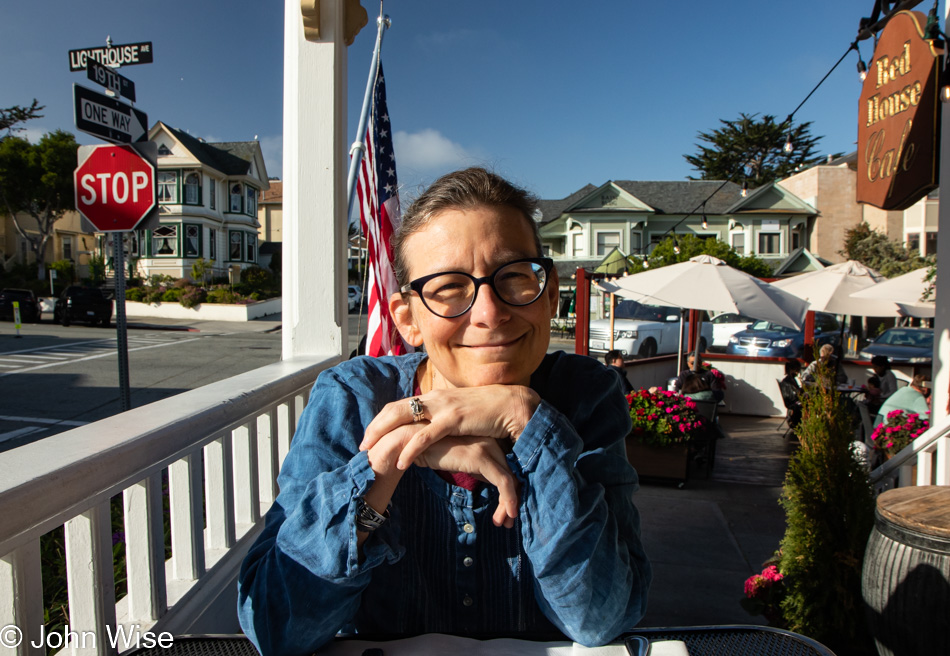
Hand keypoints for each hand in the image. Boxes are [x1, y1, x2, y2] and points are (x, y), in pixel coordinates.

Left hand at [360, 385, 539, 468]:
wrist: (510, 404)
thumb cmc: (486, 412)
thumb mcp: (457, 414)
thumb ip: (441, 420)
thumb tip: (429, 432)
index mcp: (434, 397)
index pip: (399, 405)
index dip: (381, 420)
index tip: (369, 435)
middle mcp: (434, 398)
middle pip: (394, 409)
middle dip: (375, 427)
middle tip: (362, 445)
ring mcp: (442, 407)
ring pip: (404, 418)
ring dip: (384, 435)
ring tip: (371, 452)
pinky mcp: (454, 419)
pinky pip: (426, 435)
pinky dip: (410, 448)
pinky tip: (400, 462)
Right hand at [414, 436, 520, 527]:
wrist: (411, 442)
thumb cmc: (432, 450)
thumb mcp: (460, 459)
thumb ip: (477, 466)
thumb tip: (491, 482)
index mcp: (489, 439)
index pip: (509, 467)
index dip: (510, 490)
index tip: (507, 511)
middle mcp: (492, 441)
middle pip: (512, 473)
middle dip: (513, 499)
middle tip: (509, 521)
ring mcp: (487, 447)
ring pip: (510, 479)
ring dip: (511, 504)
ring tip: (506, 522)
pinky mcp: (480, 457)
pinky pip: (503, 481)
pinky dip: (509, 499)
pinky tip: (508, 514)